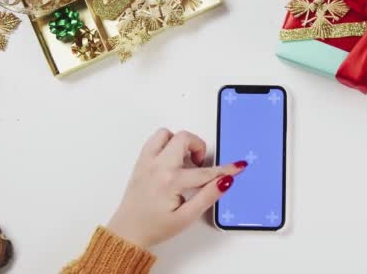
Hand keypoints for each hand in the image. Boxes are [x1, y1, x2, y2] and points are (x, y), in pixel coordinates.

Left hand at [107, 129, 245, 247]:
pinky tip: (172, 162)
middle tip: (200, 165)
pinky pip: (154, 140)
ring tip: (185, 162)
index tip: (238, 166)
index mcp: (170, 181)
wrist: (128, 232)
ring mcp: (147, 161)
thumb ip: (208, 196)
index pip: (205, 171)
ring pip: (167, 134)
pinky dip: (166, 144)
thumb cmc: (155, 227)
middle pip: (184, 138)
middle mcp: (157, 166)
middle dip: (198, 148)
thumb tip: (226, 181)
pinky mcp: (140, 161)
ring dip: (180, 143)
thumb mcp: (186, 217)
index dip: (226, 169)